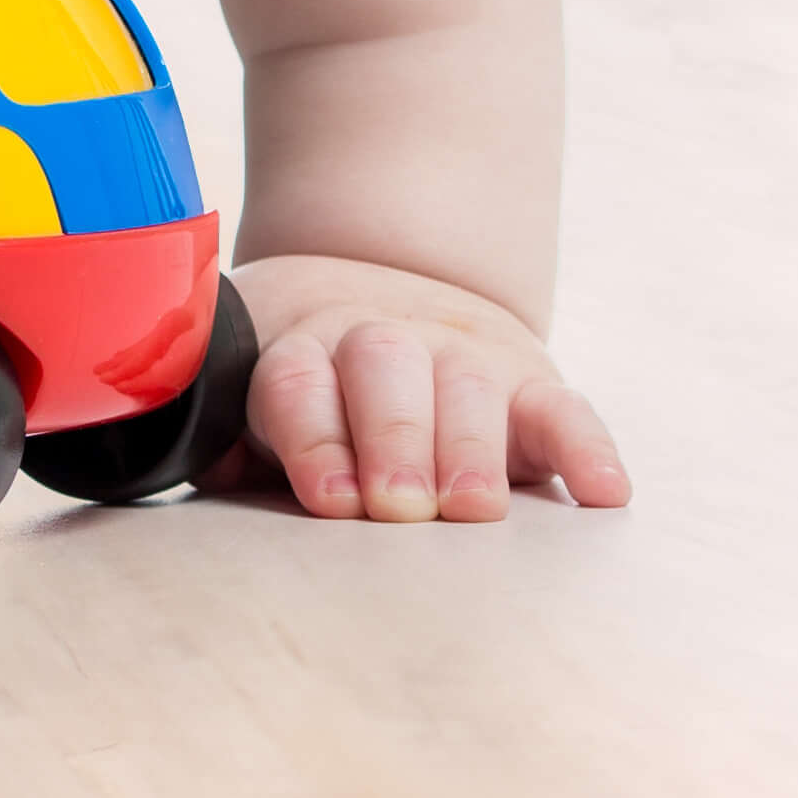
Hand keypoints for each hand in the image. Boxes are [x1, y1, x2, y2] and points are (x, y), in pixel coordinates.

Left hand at [227, 253, 625, 521]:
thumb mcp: (249, 409)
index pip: (298, 380)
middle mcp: (381, 341)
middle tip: (402, 507)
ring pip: (470, 384)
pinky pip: (564, 406)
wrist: (379, 288)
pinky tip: (604, 495)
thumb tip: (192, 492)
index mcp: (300, 350)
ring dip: (472, 447)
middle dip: (393, 439)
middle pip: (385, 370)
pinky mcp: (529, 379)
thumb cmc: (304, 396)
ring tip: (474, 510)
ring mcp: (460, 353)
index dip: (313, 435)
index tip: (327, 497)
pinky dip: (588, 448)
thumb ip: (228, 452)